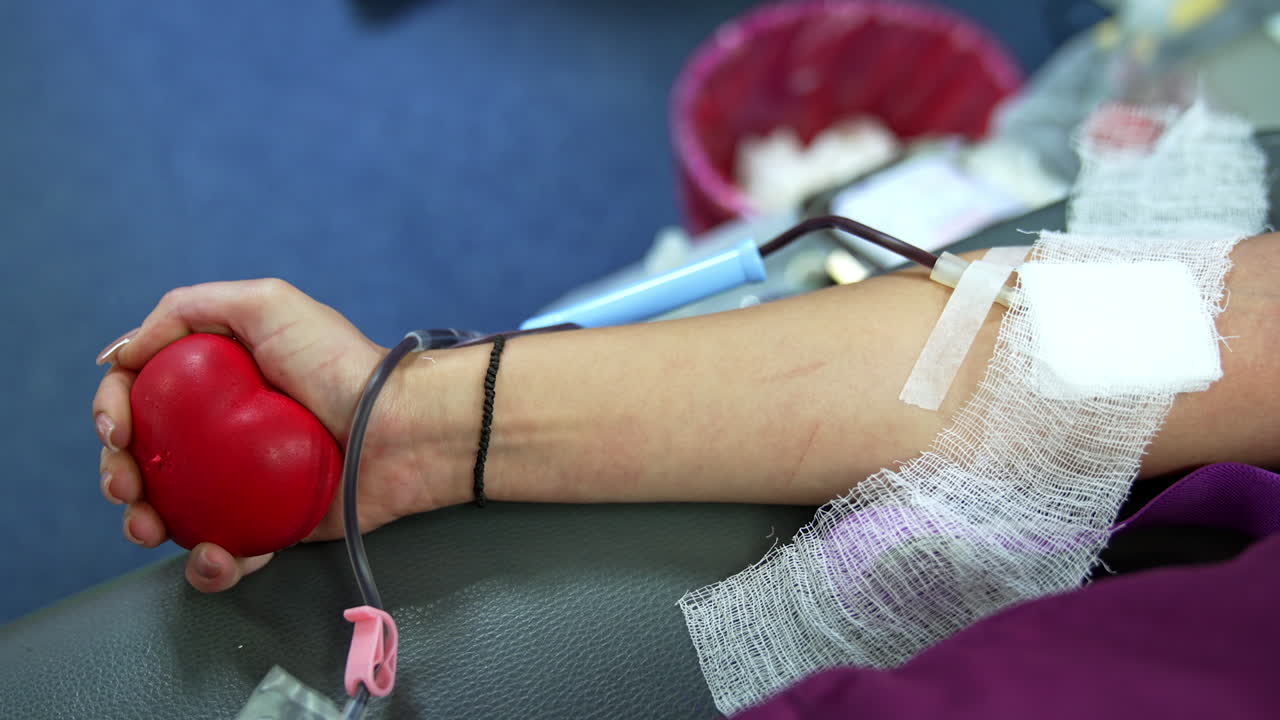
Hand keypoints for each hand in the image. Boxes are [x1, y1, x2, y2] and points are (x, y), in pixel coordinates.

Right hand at [92, 279, 455, 591]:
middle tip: (127, 488)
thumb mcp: (267, 304)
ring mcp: (242, 481)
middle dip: (119, 475)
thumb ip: (190, 309)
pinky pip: (225, 552)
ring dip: (146, 525)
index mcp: (213, 379)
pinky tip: (218, 555)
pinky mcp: (270, 526)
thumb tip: (122, 353)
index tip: (119, 432)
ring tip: (152, 530)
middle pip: (145, 457)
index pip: (141, 394)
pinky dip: (211, 563)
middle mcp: (220, 431)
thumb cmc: (343, 364)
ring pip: (171, 512)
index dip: (114, 412)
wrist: (403, 430)